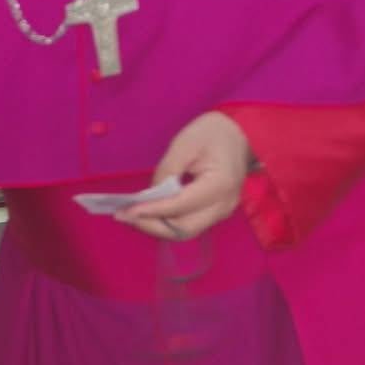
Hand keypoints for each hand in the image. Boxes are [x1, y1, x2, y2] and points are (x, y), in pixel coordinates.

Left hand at [118, 111, 252, 242]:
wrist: (239, 133)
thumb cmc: (212, 133)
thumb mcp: (184, 143)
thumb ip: (167, 171)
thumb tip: (150, 196)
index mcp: (219, 184)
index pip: (180, 205)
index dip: (152, 210)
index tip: (127, 211)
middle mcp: (224, 205)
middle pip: (184, 228)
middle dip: (152, 225)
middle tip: (124, 217)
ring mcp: (222, 211)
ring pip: (186, 230)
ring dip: (158, 226)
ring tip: (132, 217)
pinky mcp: (216, 212)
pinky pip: (190, 223)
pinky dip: (168, 221)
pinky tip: (149, 213)